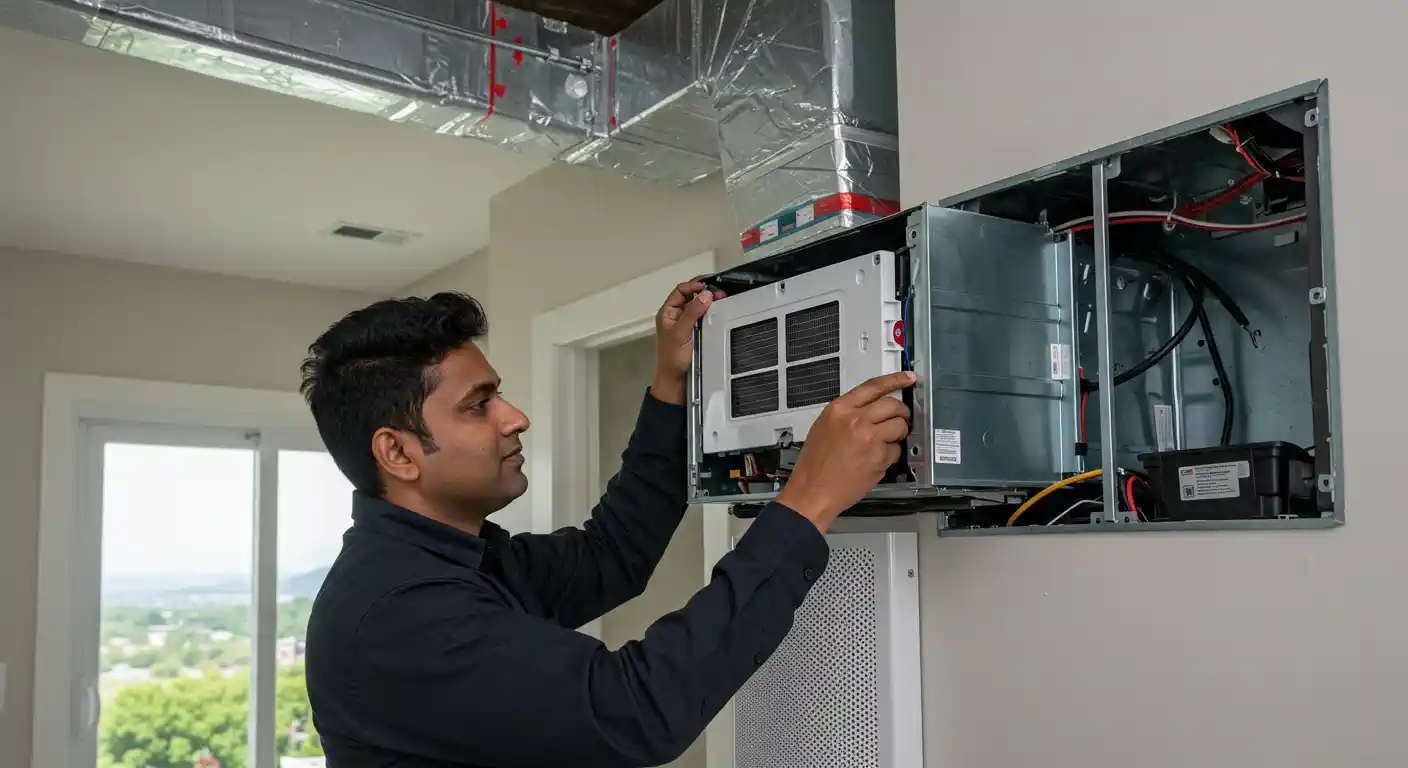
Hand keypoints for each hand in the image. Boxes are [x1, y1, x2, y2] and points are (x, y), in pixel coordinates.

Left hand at [652, 277, 724, 404]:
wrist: (676, 380)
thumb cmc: (673, 357)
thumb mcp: (681, 332)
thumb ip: (692, 312)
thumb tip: (705, 294)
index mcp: (667, 313)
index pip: (680, 291)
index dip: (693, 285)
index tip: (707, 286)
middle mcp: (676, 316)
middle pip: (691, 296)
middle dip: (704, 291)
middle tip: (720, 292)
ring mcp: (686, 324)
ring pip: (698, 307)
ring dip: (709, 302)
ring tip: (722, 300)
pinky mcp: (695, 332)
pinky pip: (703, 318)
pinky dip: (711, 313)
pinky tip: (719, 312)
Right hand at [776, 371, 916, 530]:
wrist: (812, 491)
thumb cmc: (815, 465)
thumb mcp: (823, 427)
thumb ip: (847, 414)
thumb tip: (871, 409)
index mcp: (839, 409)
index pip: (874, 386)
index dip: (895, 380)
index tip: (908, 378)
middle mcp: (855, 420)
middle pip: (892, 405)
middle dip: (902, 412)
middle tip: (902, 418)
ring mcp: (869, 439)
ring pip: (899, 426)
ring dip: (899, 433)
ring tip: (886, 442)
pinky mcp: (879, 458)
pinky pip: (896, 450)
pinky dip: (891, 455)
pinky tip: (877, 460)